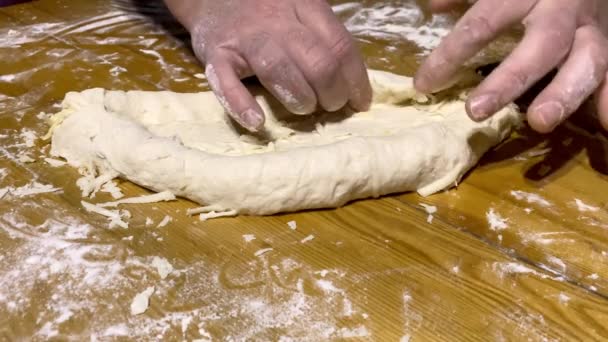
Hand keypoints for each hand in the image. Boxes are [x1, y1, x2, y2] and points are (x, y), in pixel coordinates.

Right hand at [170, 0, 371, 131]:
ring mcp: (245, 38)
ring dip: (299, 98)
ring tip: (304, 109)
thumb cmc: (266, 13)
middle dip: (331, 92)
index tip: (360, 103)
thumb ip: (324, 42)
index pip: (340, 45)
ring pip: (278, 69)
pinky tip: (258, 122)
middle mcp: (276, 20)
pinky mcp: (216, 55)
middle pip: (316, 60)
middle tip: (330, 107)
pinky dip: (242, 105)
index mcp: (304, 7)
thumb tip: (354, 89)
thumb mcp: (300, 14)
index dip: (355, 79)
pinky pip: (227, 83)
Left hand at [415, 0, 607, 132]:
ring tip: (539, 122)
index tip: (424, 85)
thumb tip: (431, 7)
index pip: (483, 22)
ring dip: (563, 94)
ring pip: (588, 61)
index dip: (451, 54)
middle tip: (475, 111)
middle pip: (539, 47)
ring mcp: (594, 29)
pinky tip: (607, 128)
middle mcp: (564, 10)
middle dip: (508, 81)